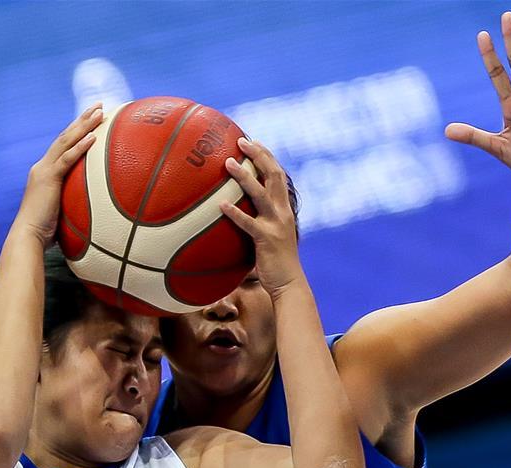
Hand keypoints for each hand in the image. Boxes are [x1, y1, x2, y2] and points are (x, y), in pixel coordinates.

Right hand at [13, 103, 102, 245]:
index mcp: (45, 173)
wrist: (28, 236)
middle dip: (82, 120)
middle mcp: (43, 166)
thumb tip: (91, 209)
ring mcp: (44, 170)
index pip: (63, 147)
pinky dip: (80, 147)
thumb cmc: (44, 231)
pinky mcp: (48, 178)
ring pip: (66, 141)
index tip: (92, 120)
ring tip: (99, 111)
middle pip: (65, 137)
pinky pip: (67, 159)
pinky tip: (93, 136)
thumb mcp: (61, 212)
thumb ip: (72, 203)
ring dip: (84, 125)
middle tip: (99, 105)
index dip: (77, 132)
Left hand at [220, 138, 303, 298]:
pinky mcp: (266, 239)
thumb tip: (233, 215)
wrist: (289, 285)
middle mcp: (283, 212)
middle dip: (258, 155)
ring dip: (244, 176)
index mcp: (284, 209)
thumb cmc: (275, 264)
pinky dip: (235, 213)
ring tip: (228, 163)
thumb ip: (258, 222)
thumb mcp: (270, 238)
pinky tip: (221, 205)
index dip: (266, 156)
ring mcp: (276, 225)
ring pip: (261, 193)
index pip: (278, 175)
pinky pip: (248, 223)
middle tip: (241, 141)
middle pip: (273, 175)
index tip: (252, 141)